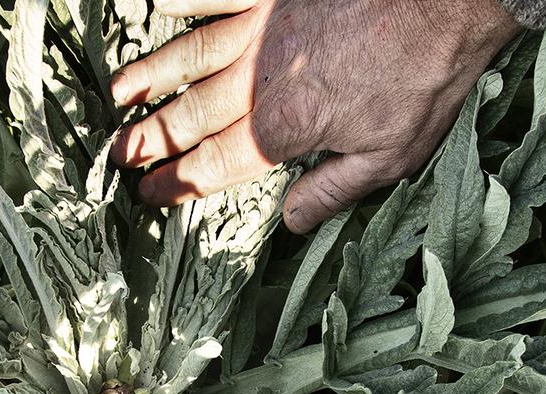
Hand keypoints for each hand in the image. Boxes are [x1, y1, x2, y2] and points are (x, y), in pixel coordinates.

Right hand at [107, 0, 520, 232]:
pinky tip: (162, 5)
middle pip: (191, 113)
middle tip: (117, 155)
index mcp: (285, 126)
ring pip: (192, 54)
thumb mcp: (392, 156)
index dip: (178, 182)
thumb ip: (334, 189)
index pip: (216, 163)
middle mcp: (260, 77)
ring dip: (153, 75)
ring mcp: (264, 26)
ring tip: (120, 93)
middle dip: (150, 138)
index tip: (149, 194)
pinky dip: (189, 1)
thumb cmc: (428, 74)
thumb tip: (292, 221)